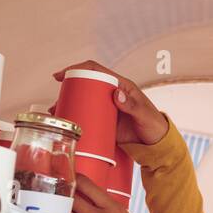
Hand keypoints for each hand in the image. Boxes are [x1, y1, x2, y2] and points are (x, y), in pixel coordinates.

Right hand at [52, 59, 169, 147]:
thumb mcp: (144, 115)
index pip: (95, 70)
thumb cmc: (153, 125)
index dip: (77, 69)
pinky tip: (66, 125)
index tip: (61, 75)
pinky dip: (75, 119)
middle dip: (67, 91)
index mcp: (120, 86)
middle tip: (56, 103)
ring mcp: (106, 108)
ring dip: (68, 106)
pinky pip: (87, 116)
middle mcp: (110, 94)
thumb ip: (133, 106)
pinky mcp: (104, 122)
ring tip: (57, 115)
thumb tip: (116, 94)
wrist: (156, 143)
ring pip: (83, 102)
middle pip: (85, 86)